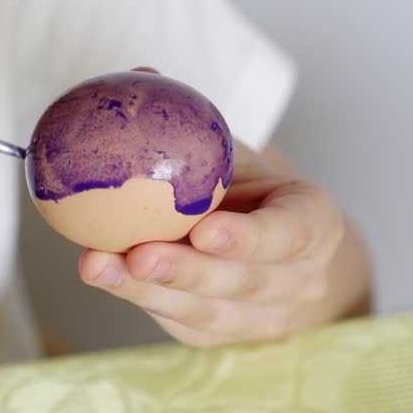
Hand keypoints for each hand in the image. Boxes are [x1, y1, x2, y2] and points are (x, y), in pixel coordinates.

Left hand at [78, 140, 369, 346]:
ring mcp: (264, 316)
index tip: (205, 228)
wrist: (263, 244)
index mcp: (314, 222)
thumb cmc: (244, 186)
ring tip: (99, 266)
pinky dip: (137, 298)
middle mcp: (300, 277)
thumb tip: (141, 74)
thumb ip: (197, 124)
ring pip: (208, 312)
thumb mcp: (233, 151)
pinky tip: (100, 272)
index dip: (252, 237)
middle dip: (190, 272)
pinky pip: (180, 322)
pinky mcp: (220, 337)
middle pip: (247, 283)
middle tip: (139, 253)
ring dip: (149, 291)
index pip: (292, 233)